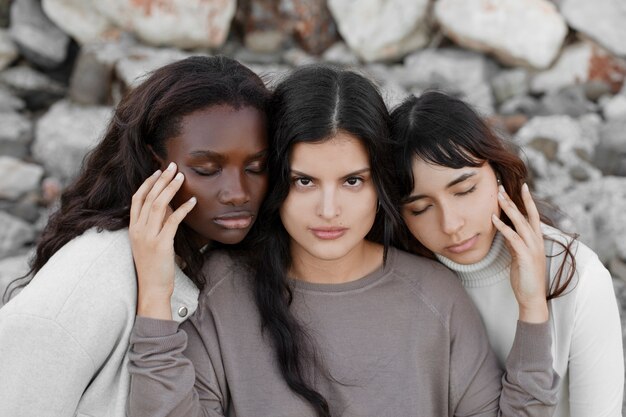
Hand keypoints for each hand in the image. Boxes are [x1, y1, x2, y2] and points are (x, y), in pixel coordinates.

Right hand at [129, 162, 196, 319]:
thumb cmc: (154, 266)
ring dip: (171, 188)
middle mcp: (138, 230)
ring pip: (159, 205)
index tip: (157, 171)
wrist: (152, 288)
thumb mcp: (151, 241)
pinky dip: (183, 209)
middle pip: (148, 197)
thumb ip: (157, 223)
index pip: (137, 199)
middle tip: (172, 166)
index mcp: (133, 228)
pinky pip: (173, 221)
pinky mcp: (161, 244)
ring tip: (181, 176)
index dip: (147, 183)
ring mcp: (148, 237)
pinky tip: (193, 201)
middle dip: (161, 179)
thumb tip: (170, 205)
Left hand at [492, 183, 547, 322]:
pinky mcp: (526, 256)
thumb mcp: (518, 256)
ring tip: (498, 196)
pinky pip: (513, 237)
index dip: (527, 201)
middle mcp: (537, 241)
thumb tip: (506, 230)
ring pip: (520, 222)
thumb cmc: (525, 278)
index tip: (522, 187)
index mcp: (536, 240)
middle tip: (502, 186)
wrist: (532, 298)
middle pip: (526, 214)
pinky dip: (503, 227)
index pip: (532, 216)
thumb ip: (514, 242)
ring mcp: (533, 248)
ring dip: (508, 208)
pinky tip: (493, 219)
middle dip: (515, 199)